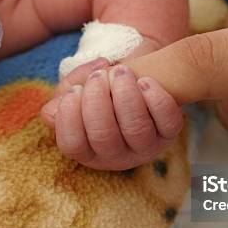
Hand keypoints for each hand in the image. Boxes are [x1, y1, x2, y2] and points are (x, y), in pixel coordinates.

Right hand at [41, 59, 182, 170]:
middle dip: (98, 102)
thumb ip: (63, 95)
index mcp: (88, 150)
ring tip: (121, 70)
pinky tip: (145, 81)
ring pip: (136, 130)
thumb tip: (57, 106)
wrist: (136, 78)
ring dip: (126, 97)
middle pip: (104, 138)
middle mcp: (116, 156)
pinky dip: (157, 99)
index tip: (74, 90)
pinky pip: (167, 122)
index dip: (70, 118)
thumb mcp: (77, 90)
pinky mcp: (170, 133)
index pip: (72, 145)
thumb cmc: (101, 89)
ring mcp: (146, 147)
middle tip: (99, 76)